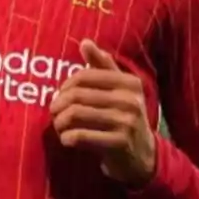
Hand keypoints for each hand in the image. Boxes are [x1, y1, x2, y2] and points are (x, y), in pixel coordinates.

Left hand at [48, 39, 156, 186]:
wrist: (143, 156)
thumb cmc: (124, 117)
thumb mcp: (119, 90)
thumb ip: (102, 65)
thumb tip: (85, 42)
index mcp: (129, 83)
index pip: (85, 76)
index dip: (66, 85)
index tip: (61, 96)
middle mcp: (131, 100)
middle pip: (77, 95)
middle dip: (58, 105)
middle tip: (54, 112)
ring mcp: (126, 122)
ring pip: (75, 114)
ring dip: (60, 122)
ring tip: (59, 126)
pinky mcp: (119, 144)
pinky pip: (80, 136)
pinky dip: (67, 138)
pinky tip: (67, 139)